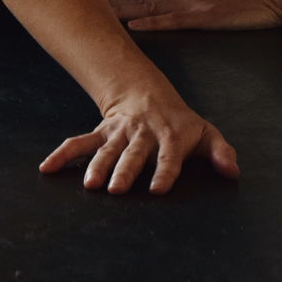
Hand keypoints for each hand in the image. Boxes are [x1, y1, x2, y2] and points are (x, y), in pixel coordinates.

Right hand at [39, 85, 239, 194]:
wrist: (148, 93)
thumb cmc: (181, 122)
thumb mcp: (205, 133)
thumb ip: (221, 153)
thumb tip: (233, 171)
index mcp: (170, 136)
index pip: (168, 156)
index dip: (164, 171)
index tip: (157, 188)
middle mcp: (142, 134)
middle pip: (133, 153)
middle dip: (124, 170)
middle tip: (115, 189)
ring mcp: (119, 132)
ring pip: (106, 148)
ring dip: (97, 165)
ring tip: (90, 185)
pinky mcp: (102, 132)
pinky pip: (80, 142)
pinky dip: (63, 154)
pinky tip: (48, 167)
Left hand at [106, 0, 281, 30]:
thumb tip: (172, 6)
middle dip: (110, 2)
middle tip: (81, 6)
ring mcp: (192, 2)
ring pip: (148, 7)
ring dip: (121, 11)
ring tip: (96, 14)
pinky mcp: (205, 15)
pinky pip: (172, 20)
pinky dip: (150, 23)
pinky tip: (133, 26)